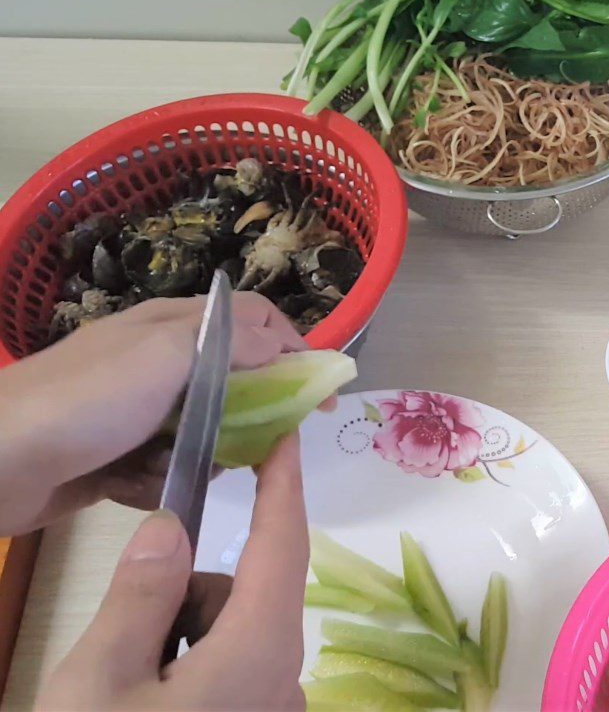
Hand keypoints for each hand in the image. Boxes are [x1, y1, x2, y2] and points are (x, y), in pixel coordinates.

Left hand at [0, 293, 305, 535]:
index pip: (253, 320)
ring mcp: (140, 411)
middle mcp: (162, 362)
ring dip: (201, 454)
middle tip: (265, 445)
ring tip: (182, 468)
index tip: (320, 390)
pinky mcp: (121, 454)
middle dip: (251, 413)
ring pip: (204, 431)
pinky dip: (159, 480)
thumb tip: (281, 345)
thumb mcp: (166, 355)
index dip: (293, 347)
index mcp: (175, 326)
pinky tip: (137, 486)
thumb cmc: (88, 399)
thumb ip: (230, 344)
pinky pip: (166, 466)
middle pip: (234, 379)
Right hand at [37, 435, 307, 711]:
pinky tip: (143, 694)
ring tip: (124, 675)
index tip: (285, 433)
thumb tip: (170, 526)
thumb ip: (140, 595)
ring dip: (186, 631)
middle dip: (191, 587)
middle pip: (247, 593)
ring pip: (234, 631)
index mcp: (259, 651)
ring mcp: (270, 707)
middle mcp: (282, 677)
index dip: (284, 483)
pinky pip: (232, 668)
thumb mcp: (99, 682)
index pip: (282, 544)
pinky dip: (193, 662)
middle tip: (125, 625)